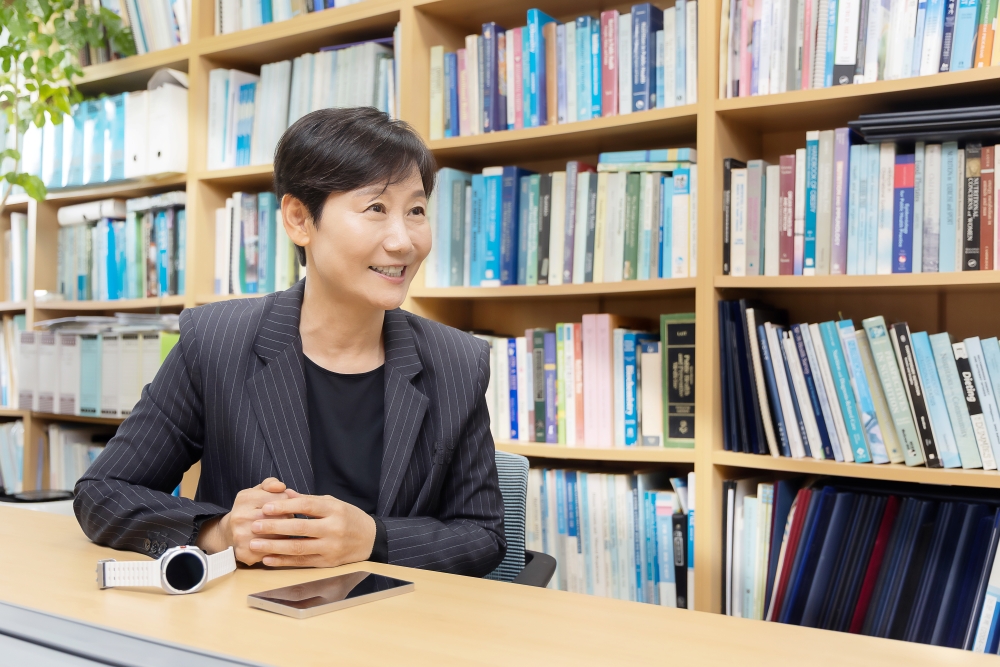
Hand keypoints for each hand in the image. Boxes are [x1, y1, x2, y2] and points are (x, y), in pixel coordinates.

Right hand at [196, 478, 293, 564]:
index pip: (281, 498)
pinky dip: (277, 549)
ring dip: (285, 534)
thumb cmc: (250, 509)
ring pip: (279, 536)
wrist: (230, 532)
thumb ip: (271, 484)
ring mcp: (241, 536)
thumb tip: (280, 486)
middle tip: (285, 520)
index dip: (287, 502)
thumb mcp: (258, 491)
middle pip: (282, 517)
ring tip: (280, 531)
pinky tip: (273, 545)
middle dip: (288, 518)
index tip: (283, 506)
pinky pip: (272, 551)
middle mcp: (240, 517)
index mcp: (244, 498)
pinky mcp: (245, 553)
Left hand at [248, 490, 376, 567]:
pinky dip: (283, 561)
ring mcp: (331, 547)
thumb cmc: (349, 517)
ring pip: (298, 547)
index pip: (307, 505)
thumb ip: (310, 500)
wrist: (370, 539)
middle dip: (274, 526)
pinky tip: (268, 559)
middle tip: (255, 525)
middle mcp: (334, 528)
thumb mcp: (334, 503)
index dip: (285, 506)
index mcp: (335, 509)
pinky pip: (302, 562)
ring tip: (255, 543)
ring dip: (274, 546)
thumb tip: (285, 494)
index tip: (266, 507)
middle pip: (300, 527)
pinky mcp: (328, 562)